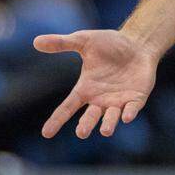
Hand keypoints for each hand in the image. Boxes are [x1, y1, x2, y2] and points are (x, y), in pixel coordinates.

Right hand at [33, 30, 158, 138]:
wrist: (139, 42)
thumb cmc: (111, 44)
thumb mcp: (85, 41)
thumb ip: (63, 43)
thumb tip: (36, 41)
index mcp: (86, 89)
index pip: (68, 107)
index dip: (57, 119)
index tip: (46, 133)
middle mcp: (100, 99)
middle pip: (90, 116)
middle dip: (86, 124)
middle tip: (81, 133)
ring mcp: (119, 100)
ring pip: (111, 117)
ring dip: (109, 123)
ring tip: (105, 131)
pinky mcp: (137, 97)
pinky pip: (132, 108)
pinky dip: (129, 113)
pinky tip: (127, 116)